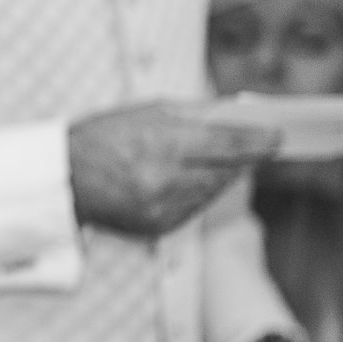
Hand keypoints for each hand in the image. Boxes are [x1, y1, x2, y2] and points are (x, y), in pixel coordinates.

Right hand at [69, 102, 279, 236]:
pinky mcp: (158, 228)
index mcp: (162, 145)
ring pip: (212, 193)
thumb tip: (237, 117)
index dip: (257, 142)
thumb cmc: (103, 137)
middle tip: (255, 147)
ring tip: (210, 160)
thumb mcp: (146, 113)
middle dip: (241, 159)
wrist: (63, 179)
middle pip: (226, 172)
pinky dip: (196, 195)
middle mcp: (165, 181)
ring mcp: (162, 209)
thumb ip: (193, 116)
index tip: (279, 139)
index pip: (227, 145)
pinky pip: (194, 210)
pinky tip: (184, 181)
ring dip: (218, 177)